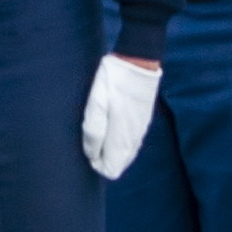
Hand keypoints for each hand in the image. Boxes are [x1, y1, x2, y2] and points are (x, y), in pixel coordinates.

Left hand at [80, 55, 162, 180]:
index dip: (96, 162)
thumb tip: (91, 153)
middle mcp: (134, 139)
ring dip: (111, 148)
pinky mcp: (143, 120)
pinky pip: (132, 142)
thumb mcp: (96, 103)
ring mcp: (141, 130)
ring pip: (126, 153)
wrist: (139, 61)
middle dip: (103, 157)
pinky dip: (120, 140)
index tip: (88, 144)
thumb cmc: (113, 81)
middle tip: (91, 136)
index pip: (111, 170)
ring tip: (100, 127)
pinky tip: (111, 123)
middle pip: (119, 164)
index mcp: (122, 139)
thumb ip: (93, 131)